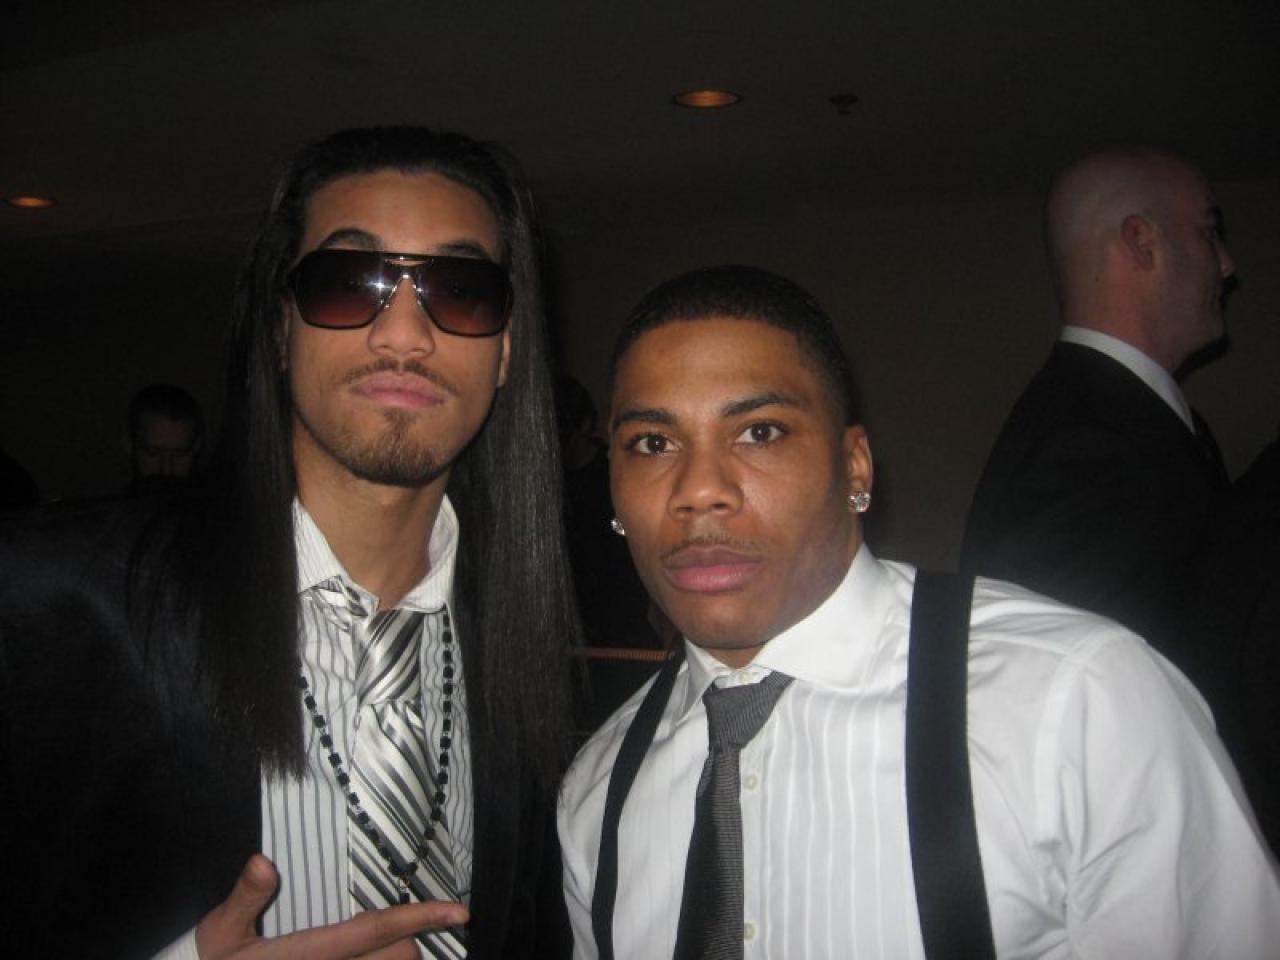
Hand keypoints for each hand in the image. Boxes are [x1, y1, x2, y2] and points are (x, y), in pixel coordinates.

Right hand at [196, 854, 469, 959]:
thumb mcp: (219, 934)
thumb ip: (243, 898)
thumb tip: (263, 861)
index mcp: (310, 954)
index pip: (374, 930)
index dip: (419, 918)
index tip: (459, 911)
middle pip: (399, 955)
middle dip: (404, 938)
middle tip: (380, 927)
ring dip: (396, 955)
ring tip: (376, 946)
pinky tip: (371, 956)